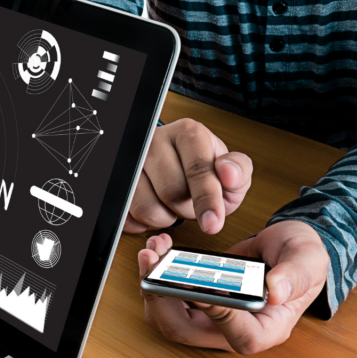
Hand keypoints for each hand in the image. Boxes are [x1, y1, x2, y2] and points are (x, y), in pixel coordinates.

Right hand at [126, 119, 252, 233]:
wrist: (176, 163)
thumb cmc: (204, 167)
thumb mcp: (231, 169)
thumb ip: (239, 170)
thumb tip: (228, 171)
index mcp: (187, 133)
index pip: (197, 170)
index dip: (207, 200)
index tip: (213, 223)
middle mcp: (155, 142)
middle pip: (171, 192)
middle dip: (187, 209)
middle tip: (191, 202)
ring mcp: (132, 161)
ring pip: (147, 207)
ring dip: (165, 217)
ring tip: (172, 204)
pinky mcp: (117, 181)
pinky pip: (129, 215)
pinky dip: (145, 222)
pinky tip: (156, 208)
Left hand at [137, 221, 328, 353]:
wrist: (286, 248)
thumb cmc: (302, 258)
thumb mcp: (307, 259)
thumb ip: (295, 275)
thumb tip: (276, 292)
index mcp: (268, 330)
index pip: (239, 336)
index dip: (217, 314)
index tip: (196, 284)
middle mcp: (235, 330)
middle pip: (187, 331)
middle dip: (162, 299)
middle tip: (151, 264)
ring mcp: (212, 318)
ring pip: (169, 317)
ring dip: (152, 286)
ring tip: (150, 252)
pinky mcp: (196, 302)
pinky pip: (167, 298)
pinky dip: (156, 276)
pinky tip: (158, 251)